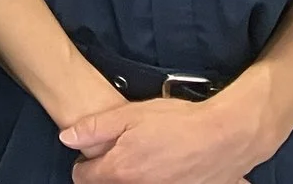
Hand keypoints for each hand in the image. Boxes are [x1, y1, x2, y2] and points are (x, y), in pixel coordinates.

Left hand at [63, 87, 273, 183]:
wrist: (226, 136)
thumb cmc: (178, 122)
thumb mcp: (129, 115)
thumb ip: (94, 129)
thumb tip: (66, 138)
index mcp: (121, 170)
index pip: (84, 178)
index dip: (84, 164)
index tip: (92, 155)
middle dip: (109, 172)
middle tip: (120, 153)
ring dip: (134, 176)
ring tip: (146, 157)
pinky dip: (158, 178)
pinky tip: (166, 165)